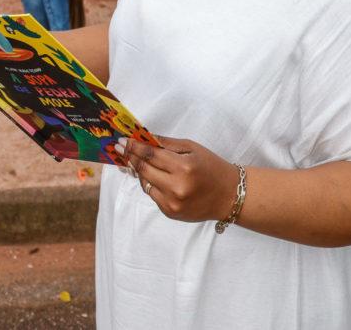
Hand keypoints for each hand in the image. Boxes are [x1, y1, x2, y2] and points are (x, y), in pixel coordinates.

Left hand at [116, 135, 239, 223]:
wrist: (229, 195)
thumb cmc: (212, 167)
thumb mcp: (192, 148)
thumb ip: (166, 144)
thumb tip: (144, 137)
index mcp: (183, 167)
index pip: (150, 155)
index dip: (134, 147)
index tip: (122, 141)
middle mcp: (176, 187)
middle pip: (144, 169)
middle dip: (130, 157)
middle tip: (120, 148)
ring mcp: (172, 203)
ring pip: (145, 183)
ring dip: (138, 171)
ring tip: (134, 160)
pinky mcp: (170, 213)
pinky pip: (153, 195)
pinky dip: (150, 184)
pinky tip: (152, 176)